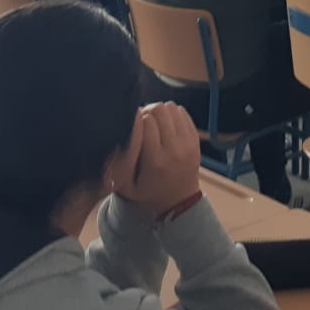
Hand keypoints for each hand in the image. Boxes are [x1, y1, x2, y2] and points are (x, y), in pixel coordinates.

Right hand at [113, 102, 201, 217]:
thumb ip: (118, 163)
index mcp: (155, 161)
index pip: (145, 122)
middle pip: (159, 110)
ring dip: (159, 111)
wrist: (179, 202)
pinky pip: (182, 112)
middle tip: (141, 121)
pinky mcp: (195, 140)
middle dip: (147, 111)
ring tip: (153, 122)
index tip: (131, 124)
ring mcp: (187, 143)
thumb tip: (114, 136)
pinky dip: (171, 114)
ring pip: (171, 108)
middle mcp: (174, 150)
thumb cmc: (148, 193)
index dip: (135, 117)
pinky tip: (165, 125)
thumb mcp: (127, 186)